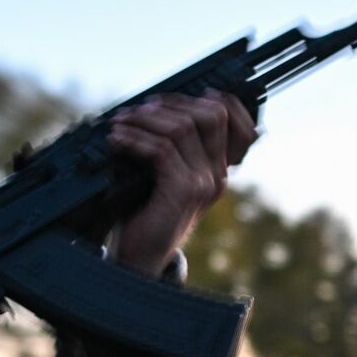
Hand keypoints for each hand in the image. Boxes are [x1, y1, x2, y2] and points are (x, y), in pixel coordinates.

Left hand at [105, 90, 258, 274]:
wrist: (140, 260)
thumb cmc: (145, 217)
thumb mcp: (162, 179)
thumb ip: (170, 151)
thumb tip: (153, 110)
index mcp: (218, 171)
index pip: (240, 125)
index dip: (217, 101)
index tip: (178, 96)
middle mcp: (217, 175)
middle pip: (211, 115)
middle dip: (171, 103)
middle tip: (138, 108)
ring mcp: (204, 183)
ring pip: (182, 127)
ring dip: (145, 119)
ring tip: (119, 122)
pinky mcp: (183, 190)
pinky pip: (161, 149)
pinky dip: (135, 139)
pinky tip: (116, 140)